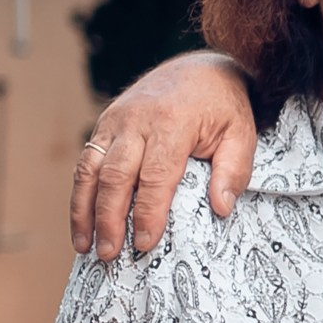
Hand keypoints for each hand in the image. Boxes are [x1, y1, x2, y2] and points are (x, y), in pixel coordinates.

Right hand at [73, 52, 257, 259]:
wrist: (200, 69)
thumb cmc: (223, 107)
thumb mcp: (242, 134)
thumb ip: (234, 171)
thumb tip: (220, 208)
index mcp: (172, 123)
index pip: (155, 176)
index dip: (148, 212)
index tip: (145, 243)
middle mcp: (136, 121)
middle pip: (115, 175)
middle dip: (109, 218)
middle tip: (109, 253)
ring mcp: (115, 121)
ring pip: (90, 169)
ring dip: (84, 210)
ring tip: (84, 246)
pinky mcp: (105, 124)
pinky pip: (86, 162)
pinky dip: (80, 193)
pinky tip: (81, 222)